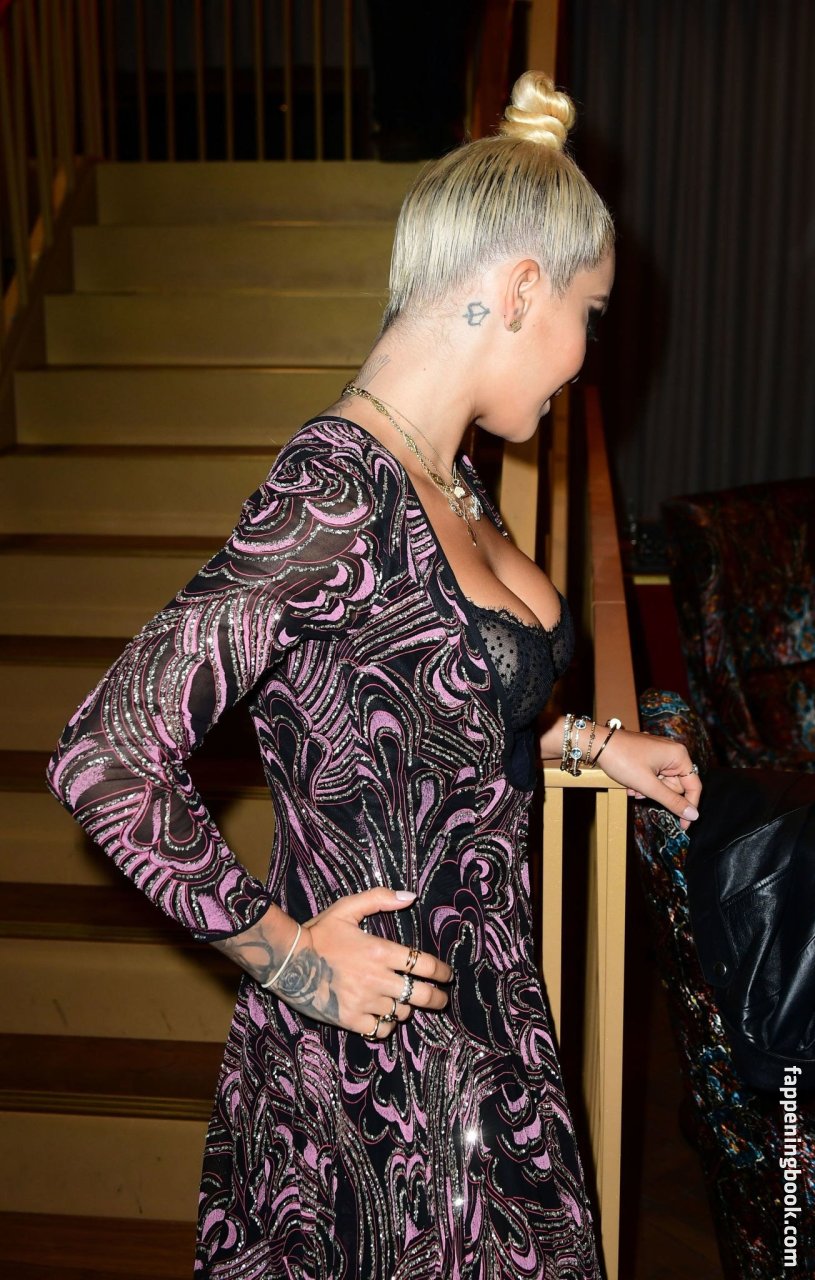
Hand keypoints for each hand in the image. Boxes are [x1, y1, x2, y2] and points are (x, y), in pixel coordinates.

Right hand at [271, 888, 452, 1038]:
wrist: (287, 961)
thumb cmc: (318, 932)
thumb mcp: (347, 908)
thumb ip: (379, 899)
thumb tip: (410, 897)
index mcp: (379, 951)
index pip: (423, 965)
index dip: (441, 972)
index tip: (447, 975)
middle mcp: (376, 979)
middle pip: (421, 995)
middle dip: (437, 998)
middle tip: (441, 998)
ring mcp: (364, 1001)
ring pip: (402, 1012)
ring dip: (407, 1008)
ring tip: (405, 1002)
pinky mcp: (350, 1019)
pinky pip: (381, 1029)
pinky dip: (387, 1024)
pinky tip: (385, 1016)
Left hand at [592, 728, 702, 830]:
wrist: (598, 744)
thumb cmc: (623, 760)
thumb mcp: (648, 785)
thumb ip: (672, 801)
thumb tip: (693, 815)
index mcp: (678, 755)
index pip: (694, 786)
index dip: (689, 806)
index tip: (683, 825)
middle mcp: (673, 752)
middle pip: (676, 785)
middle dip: (658, 794)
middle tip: (641, 792)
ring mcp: (660, 753)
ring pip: (662, 783)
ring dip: (648, 790)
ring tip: (632, 787)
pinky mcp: (649, 755)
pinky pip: (653, 776)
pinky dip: (643, 783)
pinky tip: (630, 783)